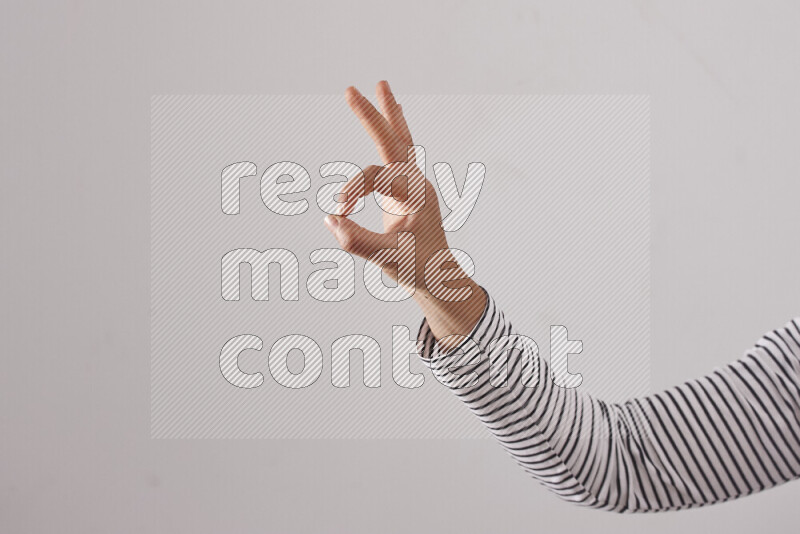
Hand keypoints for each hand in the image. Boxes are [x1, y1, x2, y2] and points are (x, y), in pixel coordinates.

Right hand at [325, 80, 485, 350]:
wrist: (440, 277)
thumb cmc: (418, 269)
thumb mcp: (387, 259)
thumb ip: (358, 241)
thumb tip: (330, 220)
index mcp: (415, 196)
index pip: (376, 177)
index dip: (353, 189)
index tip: (339, 211)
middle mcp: (417, 184)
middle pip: (393, 141)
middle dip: (371, 116)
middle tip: (349, 89)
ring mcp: (414, 185)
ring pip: (402, 140)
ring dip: (390, 114)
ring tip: (382, 85)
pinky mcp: (408, 191)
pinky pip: (402, 152)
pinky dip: (396, 130)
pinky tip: (396, 112)